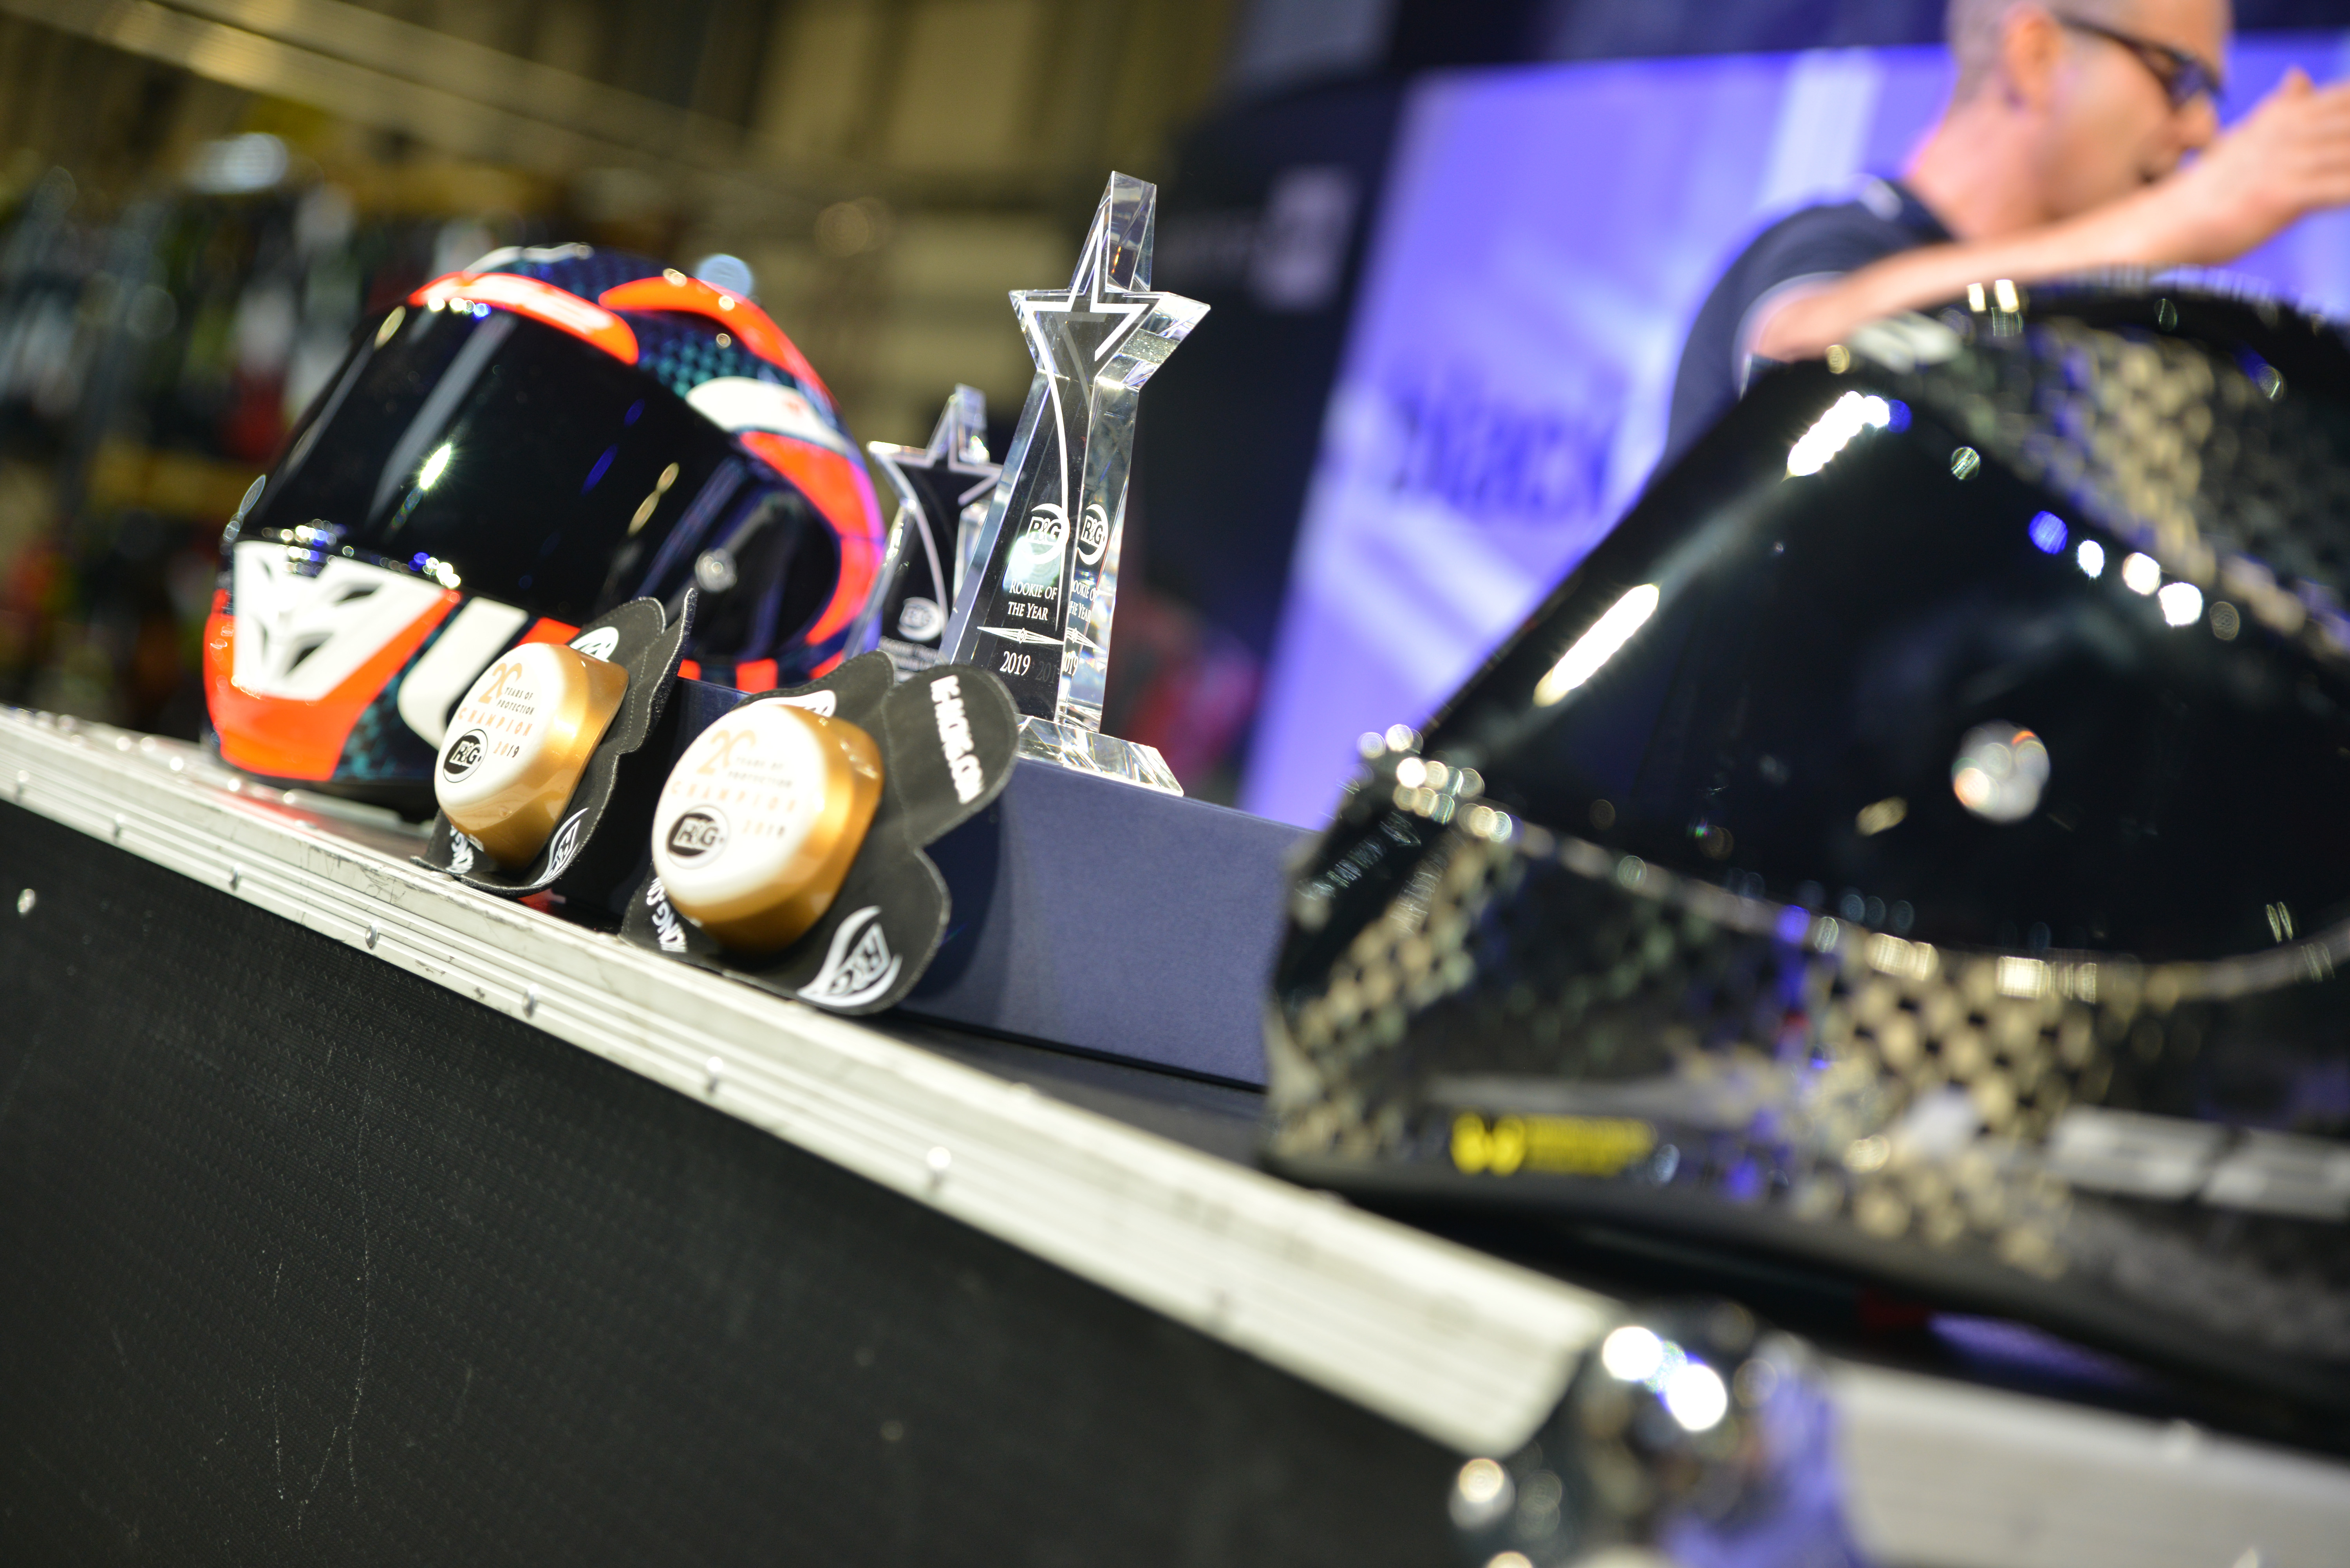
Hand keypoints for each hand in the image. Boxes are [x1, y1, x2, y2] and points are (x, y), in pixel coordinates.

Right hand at [2151, 68, 2349, 263]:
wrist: (2165, 224)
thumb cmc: (2210, 189)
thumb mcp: (2248, 137)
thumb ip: (2283, 107)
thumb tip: (2299, 74)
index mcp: (2285, 115)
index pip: (2347, 95)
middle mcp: (2290, 131)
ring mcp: (2286, 162)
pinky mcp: (2280, 195)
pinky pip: (2342, 189)